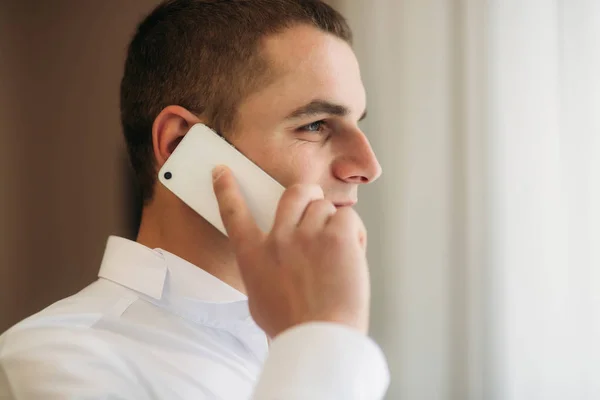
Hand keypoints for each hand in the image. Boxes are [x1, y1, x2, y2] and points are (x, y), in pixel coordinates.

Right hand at [212, 165, 369, 337]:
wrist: (318, 340)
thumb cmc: (292, 326)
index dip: (226, 188)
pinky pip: (347, 216)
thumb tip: (274, 256)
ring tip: (338, 252)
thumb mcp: (260, 298)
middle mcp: (277, 239)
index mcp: (254, 255)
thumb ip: (264, 269)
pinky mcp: (336, 236)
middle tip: (316, 206)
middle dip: (307, 194)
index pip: (234, 212)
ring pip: (324, 206)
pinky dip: (354, 232)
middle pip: (293, 193)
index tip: (222, 171)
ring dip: (333, 223)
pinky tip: (352, 253)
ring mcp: (306, 235)